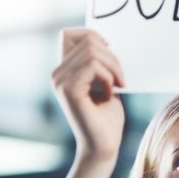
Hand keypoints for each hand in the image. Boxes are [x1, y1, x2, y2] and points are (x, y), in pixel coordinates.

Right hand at [52, 29, 125, 162]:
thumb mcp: (104, 80)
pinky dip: (109, 78)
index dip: (93, 36)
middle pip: (89, 40)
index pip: (71, 33)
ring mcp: (60, 81)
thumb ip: (98, 61)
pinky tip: (110, 94)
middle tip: (121, 78)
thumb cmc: (107, 114)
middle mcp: (57, 73)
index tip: (109, 53)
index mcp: (64, 69)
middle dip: (113, 57)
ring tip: (118, 85)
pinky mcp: (69, 90)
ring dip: (114, 68)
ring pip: (93, 52)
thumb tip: (104, 38)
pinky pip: (94, 67)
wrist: (104, 144)